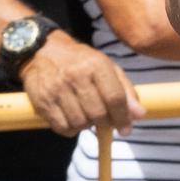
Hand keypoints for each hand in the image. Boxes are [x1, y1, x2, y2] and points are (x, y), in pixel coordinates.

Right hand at [18, 30, 141, 139]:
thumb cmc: (79, 61)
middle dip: (106, 123)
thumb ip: (125, 90)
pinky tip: (72, 119)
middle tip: (104, 120)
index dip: (123, 118)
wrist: (40, 51)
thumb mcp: (106, 67)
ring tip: (87, 115)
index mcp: (96, 65)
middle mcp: (76, 76)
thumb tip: (139, 114)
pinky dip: (71, 129)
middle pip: (98, 114)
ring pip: (81, 123)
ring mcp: (57, 89)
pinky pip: (63, 127)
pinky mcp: (43, 101)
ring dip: (88, 126)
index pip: (115, 98)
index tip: (126, 129)